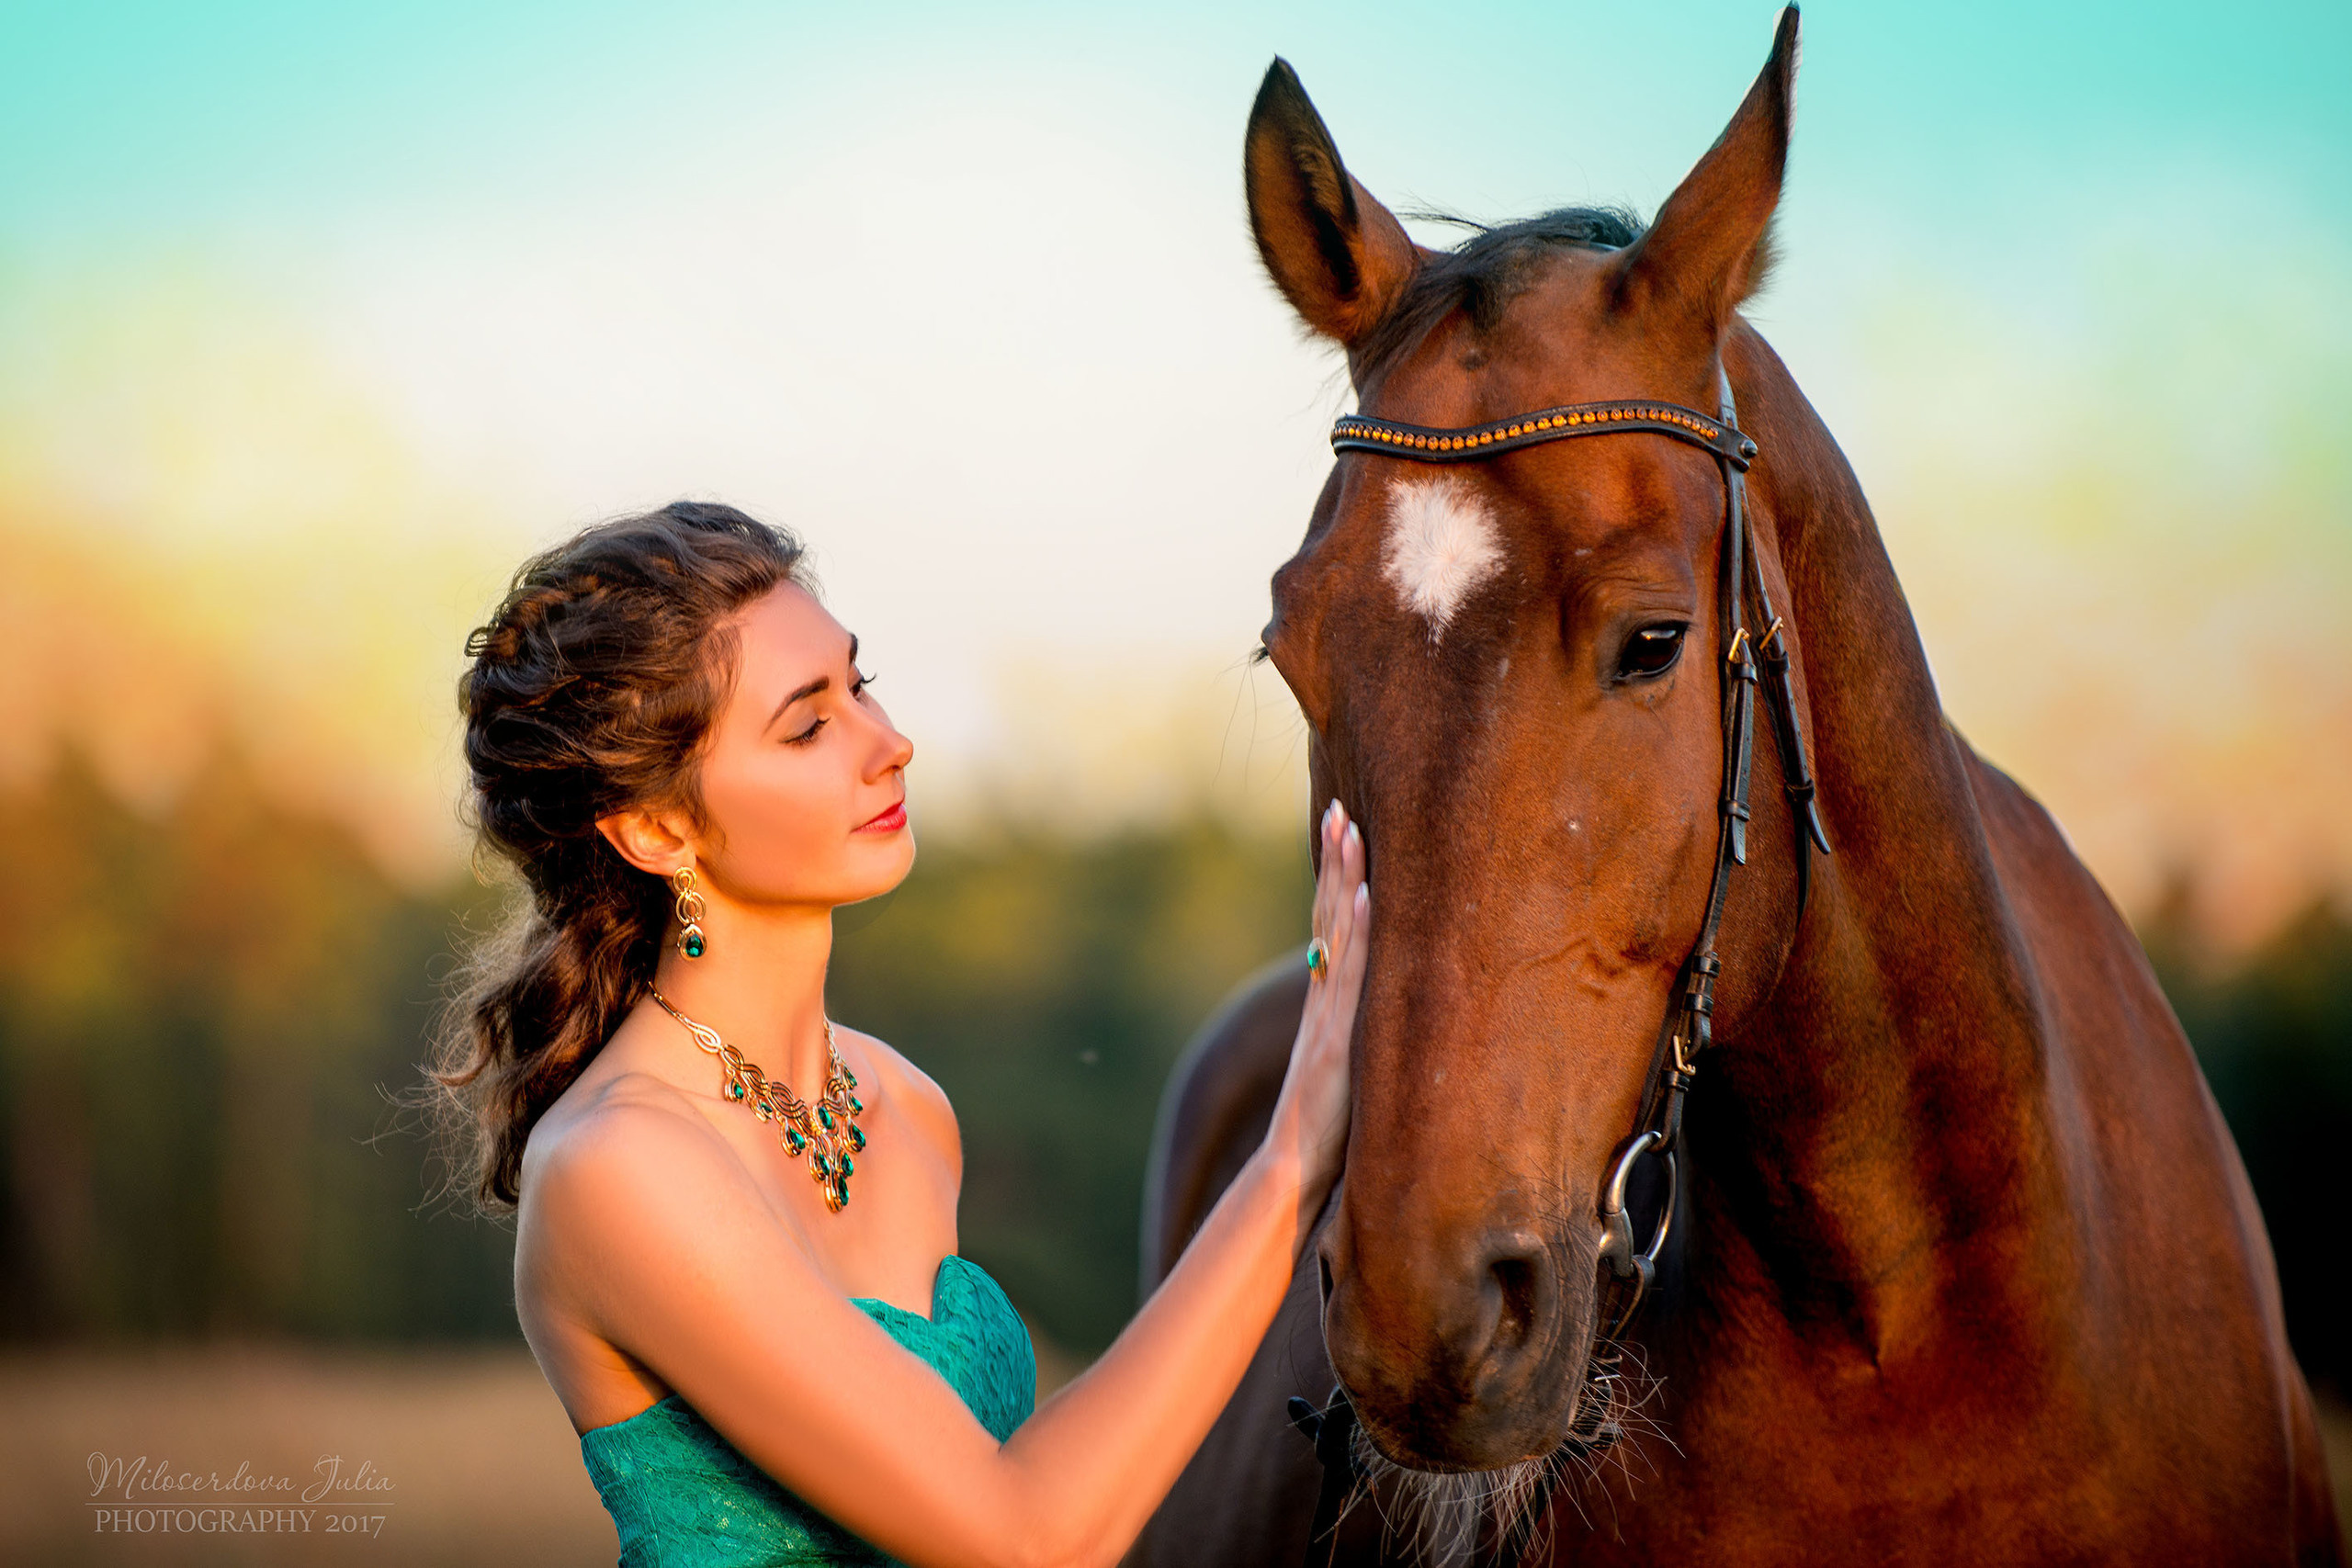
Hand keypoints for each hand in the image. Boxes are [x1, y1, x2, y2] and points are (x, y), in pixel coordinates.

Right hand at [1263, 798, 1368, 1228]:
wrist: (1291, 1175)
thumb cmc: (1323, 1140)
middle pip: (1326, 918)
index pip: (1328, 932)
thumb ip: (1356, 1049)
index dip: (1334, 883)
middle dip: (1334, 862)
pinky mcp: (1335, 1037)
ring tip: (1349, 827)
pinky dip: (1357, 930)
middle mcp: (1322, 1002)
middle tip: (1341, 810)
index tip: (1341, 836)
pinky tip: (1365, 892)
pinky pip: (1350, 974)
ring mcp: (1326, 1016)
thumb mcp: (1346, 1079)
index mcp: (1325, 1010)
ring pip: (1335, 933)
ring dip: (1343, 877)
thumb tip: (1384, 1034)